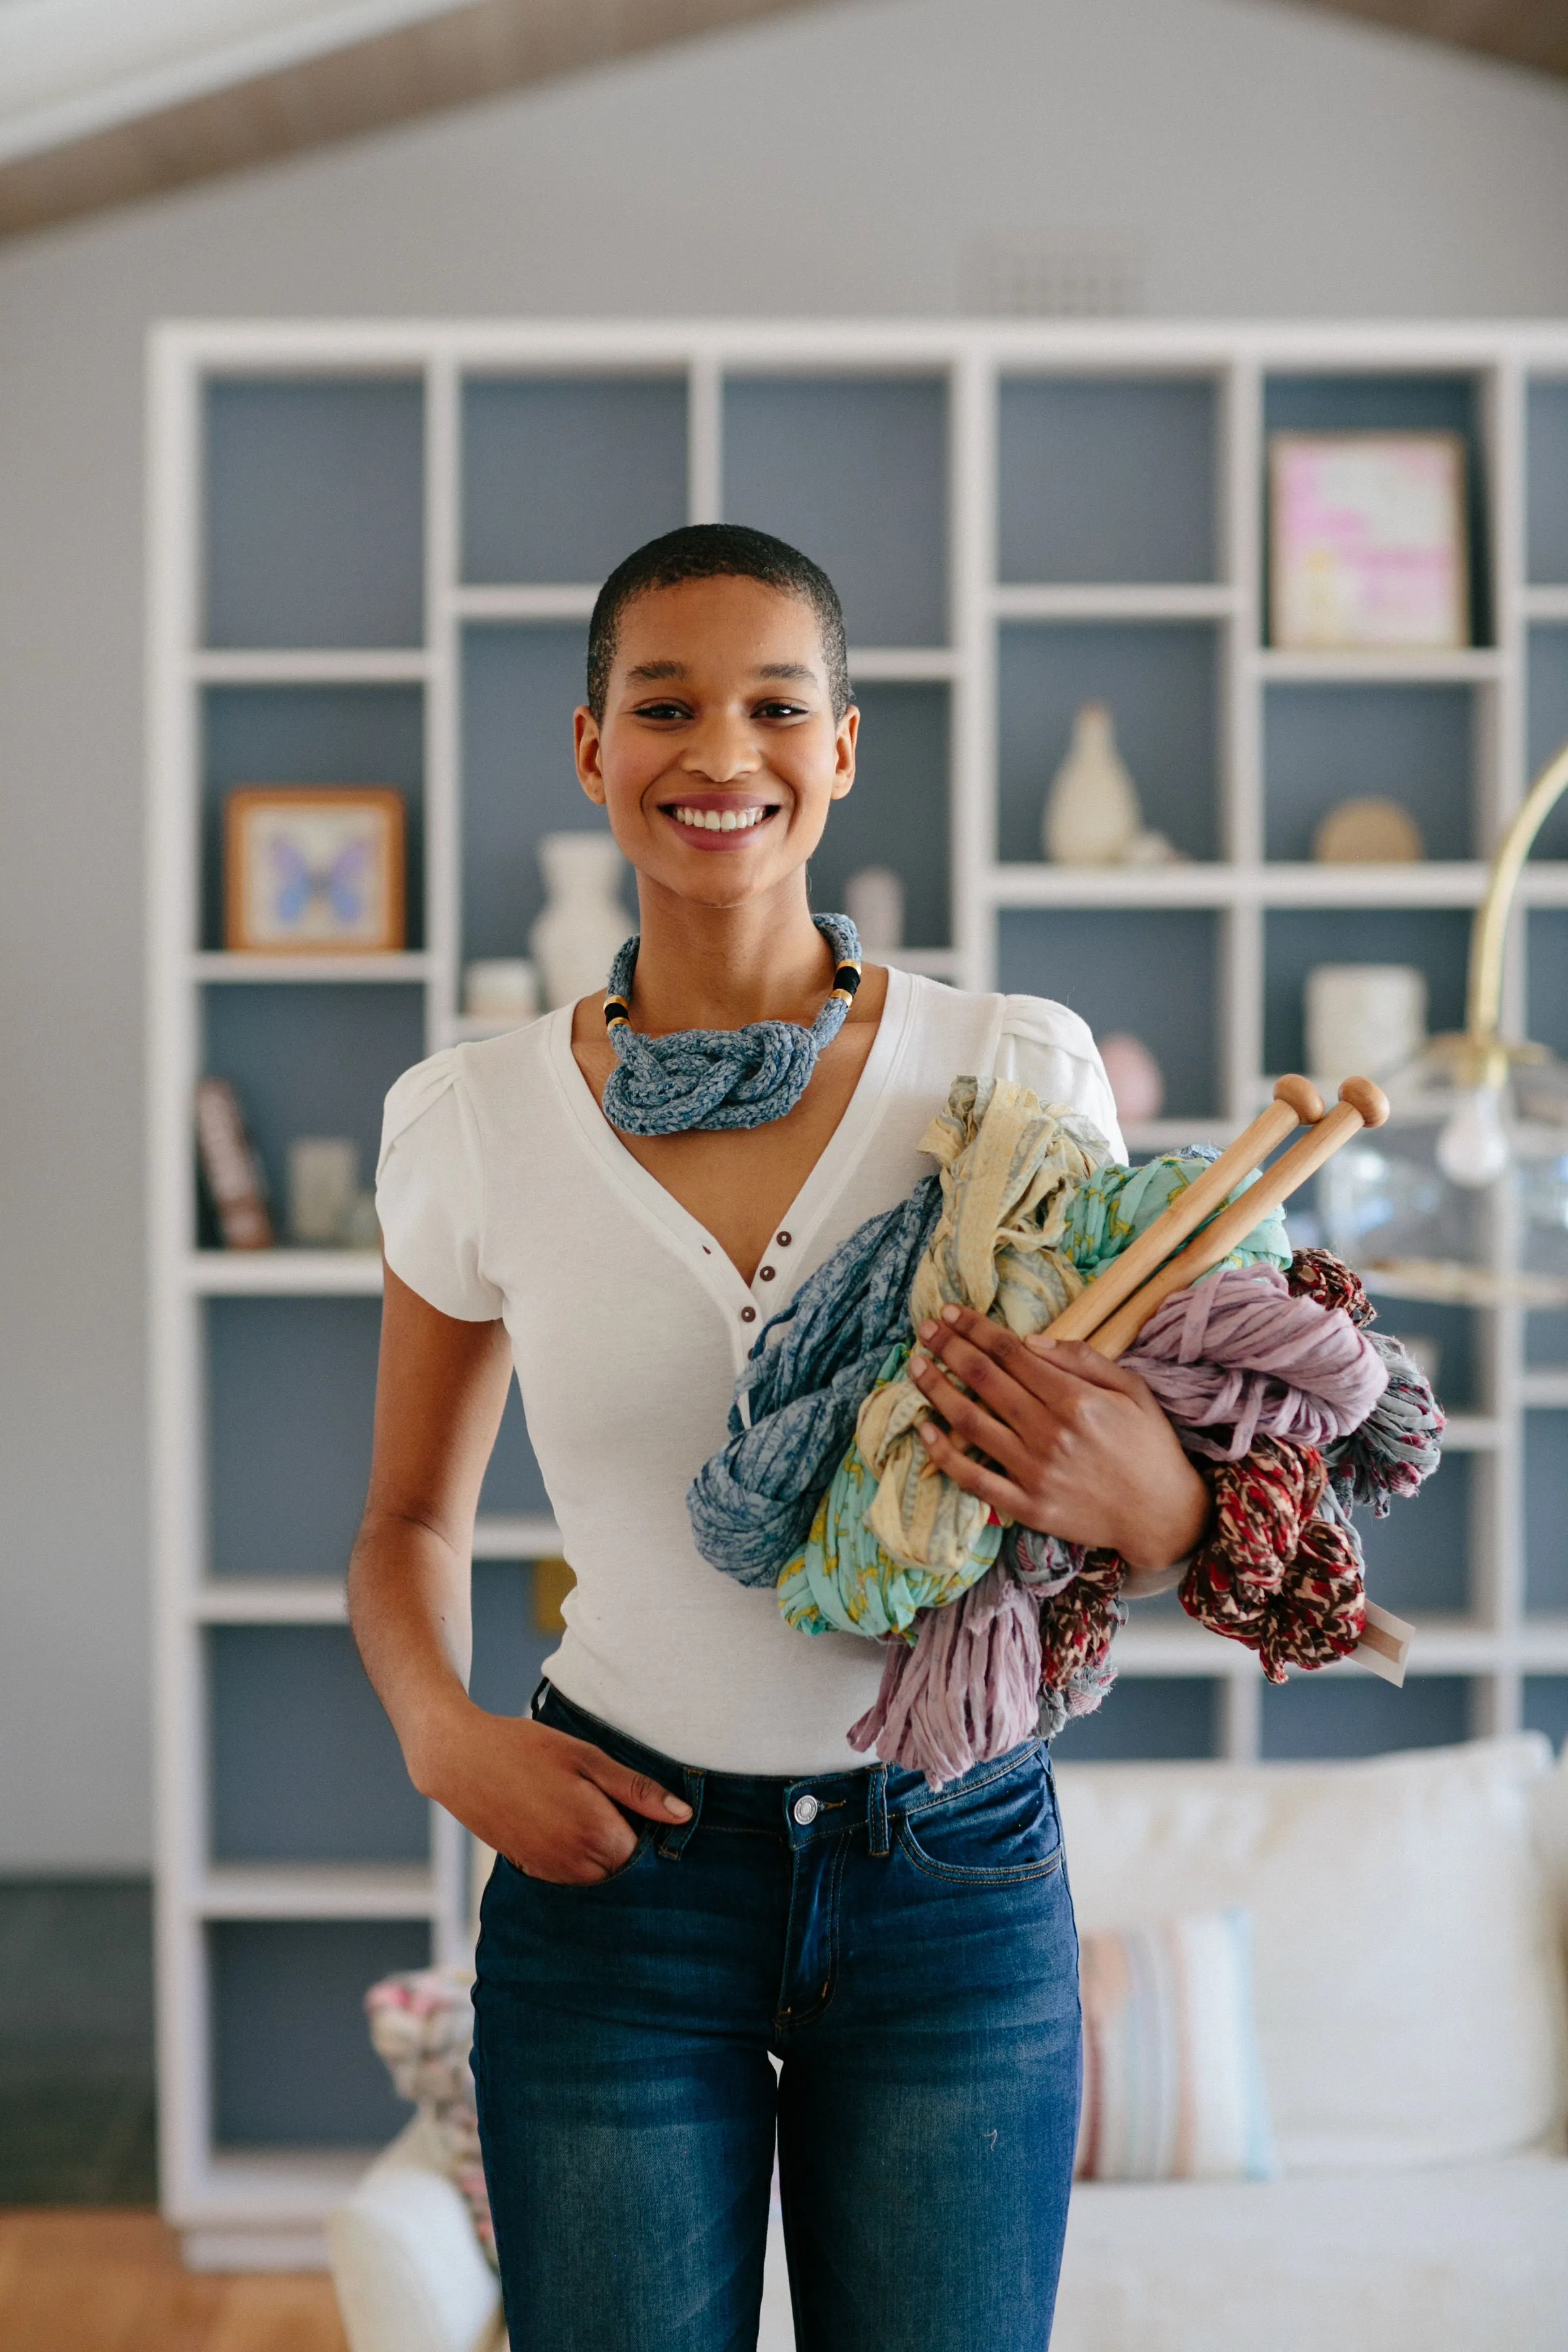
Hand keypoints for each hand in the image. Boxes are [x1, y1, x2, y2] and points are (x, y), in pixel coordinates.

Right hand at [420, 1706, 690, 1885]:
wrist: (460, 1761)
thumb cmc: (525, 1749)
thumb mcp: (587, 1757)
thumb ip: (636, 1789)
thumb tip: (683, 1815)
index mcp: (595, 1833)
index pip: (648, 1855)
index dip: (651, 1831)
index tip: (645, 1808)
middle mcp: (575, 1863)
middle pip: (624, 1870)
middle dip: (629, 1845)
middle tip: (616, 1805)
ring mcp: (550, 1871)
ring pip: (599, 1877)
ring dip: (603, 1853)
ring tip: (588, 1810)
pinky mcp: (531, 1870)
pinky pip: (571, 1877)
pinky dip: (578, 1858)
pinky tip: (566, 1823)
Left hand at [909, 1304, 1210, 1572]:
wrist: (1161, 1514)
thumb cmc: (1149, 1446)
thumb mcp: (1132, 1389)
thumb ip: (1082, 1360)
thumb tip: (1030, 1340)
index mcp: (1076, 1400)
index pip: (1010, 1354)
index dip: (976, 1329)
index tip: (951, 1313)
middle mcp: (1050, 1433)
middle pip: (985, 1381)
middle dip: (950, 1349)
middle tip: (926, 1329)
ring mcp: (1034, 1472)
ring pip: (971, 1423)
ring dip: (937, 1391)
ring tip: (915, 1367)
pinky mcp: (1026, 1506)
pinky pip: (974, 1478)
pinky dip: (944, 1455)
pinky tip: (925, 1430)